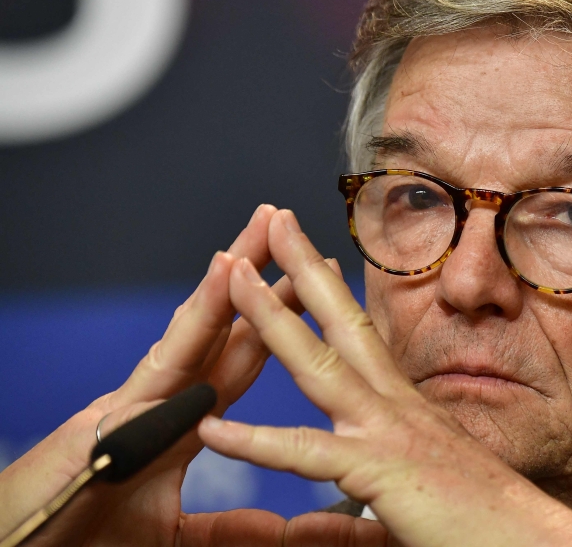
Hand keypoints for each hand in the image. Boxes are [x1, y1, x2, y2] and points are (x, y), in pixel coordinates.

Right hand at [0, 205, 291, 545]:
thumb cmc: (83, 538)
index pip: (242, 360)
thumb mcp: (178, 535)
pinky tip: (226, 270)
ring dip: (238, 273)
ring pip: (203, 325)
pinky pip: (170, 357)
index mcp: (184, 422)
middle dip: (262, 277)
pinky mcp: (117, 413)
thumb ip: (236, 528)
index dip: (280, 321)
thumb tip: (289, 531)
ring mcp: (142, 398)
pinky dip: (201, 313)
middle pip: (228, 329)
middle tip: (296, 227)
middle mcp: (167, 398)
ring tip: (267, 226)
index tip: (317, 283)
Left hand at [197, 209, 571, 546]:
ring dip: (271, 318)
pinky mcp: (379, 470)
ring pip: (317, 365)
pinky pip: (307, 453)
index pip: (362, 334)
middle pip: (341, 321)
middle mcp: (395, 404)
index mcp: (404, 403)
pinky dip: (257, 441)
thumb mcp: (431, 472)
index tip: (310, 256)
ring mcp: (386, 431)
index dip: (333, 291)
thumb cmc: (485, 515)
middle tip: (274, 221)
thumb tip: (371, 473)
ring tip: (232, 280)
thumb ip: (394, 462)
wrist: (527, 538)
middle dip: (304, 268)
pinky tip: (212, 429)